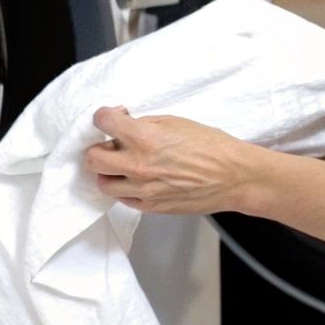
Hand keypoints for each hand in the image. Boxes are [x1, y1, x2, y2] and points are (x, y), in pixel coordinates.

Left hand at [82, 106, 263, 214]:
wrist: (233, 177)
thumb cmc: (211, 146)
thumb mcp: (175, 122)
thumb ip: (144, 124)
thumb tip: (124, 124)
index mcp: (144, 139)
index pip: (102, 121)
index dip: (104, 116)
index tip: (110, 118)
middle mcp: (137, 166)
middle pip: (92, 159)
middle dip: (98, 148)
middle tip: (112, 145)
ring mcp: (142, 190)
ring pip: (103, 183)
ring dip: (109, 172)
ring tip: (124, 165)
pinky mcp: (150, 207)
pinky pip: (123, 199)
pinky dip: (125, 188)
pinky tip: (138, 179)